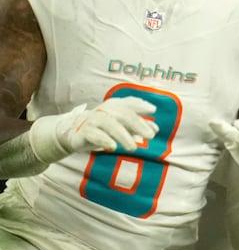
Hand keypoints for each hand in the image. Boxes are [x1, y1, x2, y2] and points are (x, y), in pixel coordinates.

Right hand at [28, 98, 156, 162]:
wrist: (71, 132)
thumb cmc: (102, 128)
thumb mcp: (121, 126)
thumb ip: (138, 125)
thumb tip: (156, 128)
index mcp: (113, 106)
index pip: (128, 102)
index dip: (140, 104)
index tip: (153, 110)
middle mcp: (103, 111)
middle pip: (122, 113)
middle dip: (137, 124)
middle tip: (151, 136)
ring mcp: (92, 120)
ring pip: (109, 124)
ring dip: (123, 135)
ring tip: (134, 147)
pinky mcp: (82, 132)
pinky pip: (93, 134)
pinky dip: (103, 139)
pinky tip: (112, 146)